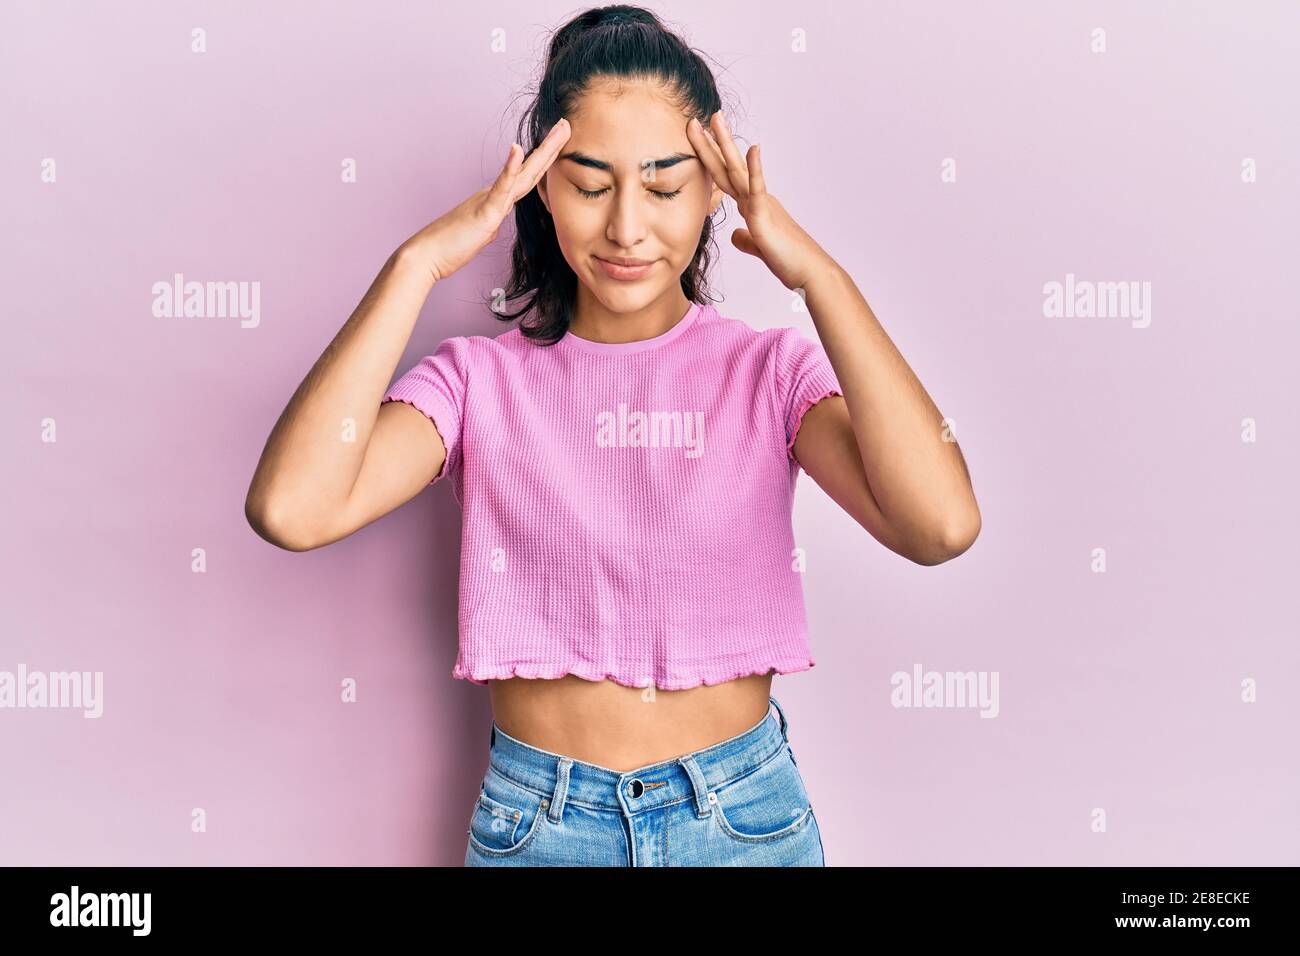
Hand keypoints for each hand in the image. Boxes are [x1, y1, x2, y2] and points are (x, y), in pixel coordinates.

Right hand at [399, 118, 571, 282]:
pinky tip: (517, 149)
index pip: (526, 179)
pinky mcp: (484, 213)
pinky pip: (500, 189)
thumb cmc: (449, 247)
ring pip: (522, 174)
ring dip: (542, 151)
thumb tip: (494, 226)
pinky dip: (510, 168)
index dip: (544, 161)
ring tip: (558, 130)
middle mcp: (494, 195)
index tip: (559, 143)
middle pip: (530, 170)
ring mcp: (489, 201)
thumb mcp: (477, 235)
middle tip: (566, 124)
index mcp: (495, 201)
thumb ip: (488, 226)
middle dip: (551, 148)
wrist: (426, 255)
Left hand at [687, 112, 830, 290]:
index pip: (725, 178)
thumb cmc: (788, 260)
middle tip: (696, 118)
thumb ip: (746, 239)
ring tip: (716, 119)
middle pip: (727, 167)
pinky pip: (758, 190)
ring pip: (738, 171)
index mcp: (751, 206)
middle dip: (711, 143)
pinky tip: (752, 149)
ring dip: (726, 144)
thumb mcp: (759, 247)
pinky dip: (755, 170)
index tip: (698, 139)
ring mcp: (760, 205)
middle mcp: (755, 200)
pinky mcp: (766, 217)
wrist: (809, 272)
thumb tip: (735, 234)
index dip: (710, 160)